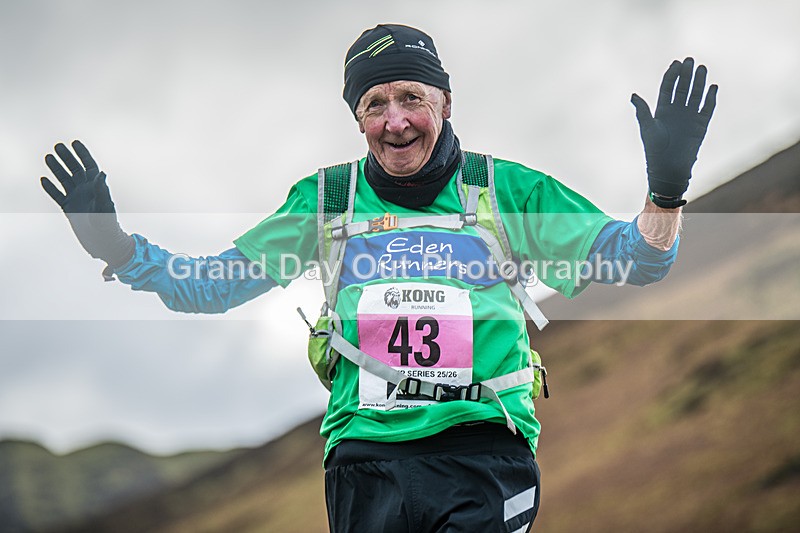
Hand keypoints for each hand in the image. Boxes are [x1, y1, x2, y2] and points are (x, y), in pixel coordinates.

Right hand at [41, 140, 133, 267]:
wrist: (103, 242)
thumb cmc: (108, 225)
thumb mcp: (105, 206)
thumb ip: (101, 190)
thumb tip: (101, 173)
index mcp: (97, 187)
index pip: (90, 166)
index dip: (83, 154)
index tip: (75, 142)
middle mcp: (87, 190)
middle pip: (75, 169)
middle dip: (67, 157)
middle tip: (58, 146)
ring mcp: (77, 199)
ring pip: (65, 179)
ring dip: (57, 169)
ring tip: (48, 157)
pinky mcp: (69, 208)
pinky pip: (58, 195)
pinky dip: (51, 188)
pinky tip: (44, 179)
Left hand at [631, 57, 716, 207]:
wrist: (669, 167)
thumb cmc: (655, 150)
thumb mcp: (647, 128)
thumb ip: (642, 111)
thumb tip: (633, 95)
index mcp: (662, 110)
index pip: (668, 88)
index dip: (672, 75)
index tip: (676, 63)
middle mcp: (677, 111)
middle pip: (683, 88)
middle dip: (686, 74)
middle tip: (690, 60)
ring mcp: (689, 117)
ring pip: (696, 95)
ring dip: (699, 82)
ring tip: (702, 68)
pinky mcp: (701, 125)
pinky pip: (707, 108)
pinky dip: (710, 98)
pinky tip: (713, 87)